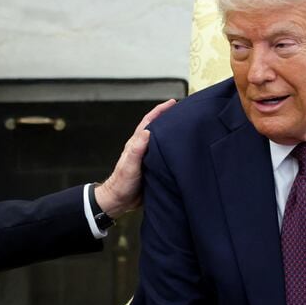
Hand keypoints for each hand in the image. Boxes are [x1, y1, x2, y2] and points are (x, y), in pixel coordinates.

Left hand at [93, 99, 175, 218]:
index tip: (172, 103)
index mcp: (137, 144)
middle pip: (157, 129)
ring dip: (171, 134)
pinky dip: (172, 150)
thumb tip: (147, 131)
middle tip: (184, 112)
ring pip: (162, 141)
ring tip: (185, 128)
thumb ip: (137, 149)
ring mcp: (148, 158)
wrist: (119, 201)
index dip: (160, 111)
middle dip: (169, 119)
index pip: (149, 122)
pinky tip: (181, 152)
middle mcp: (143, 148)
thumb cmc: (122, 184)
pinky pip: (165, 155)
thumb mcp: (130, 165)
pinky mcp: (153, 168)